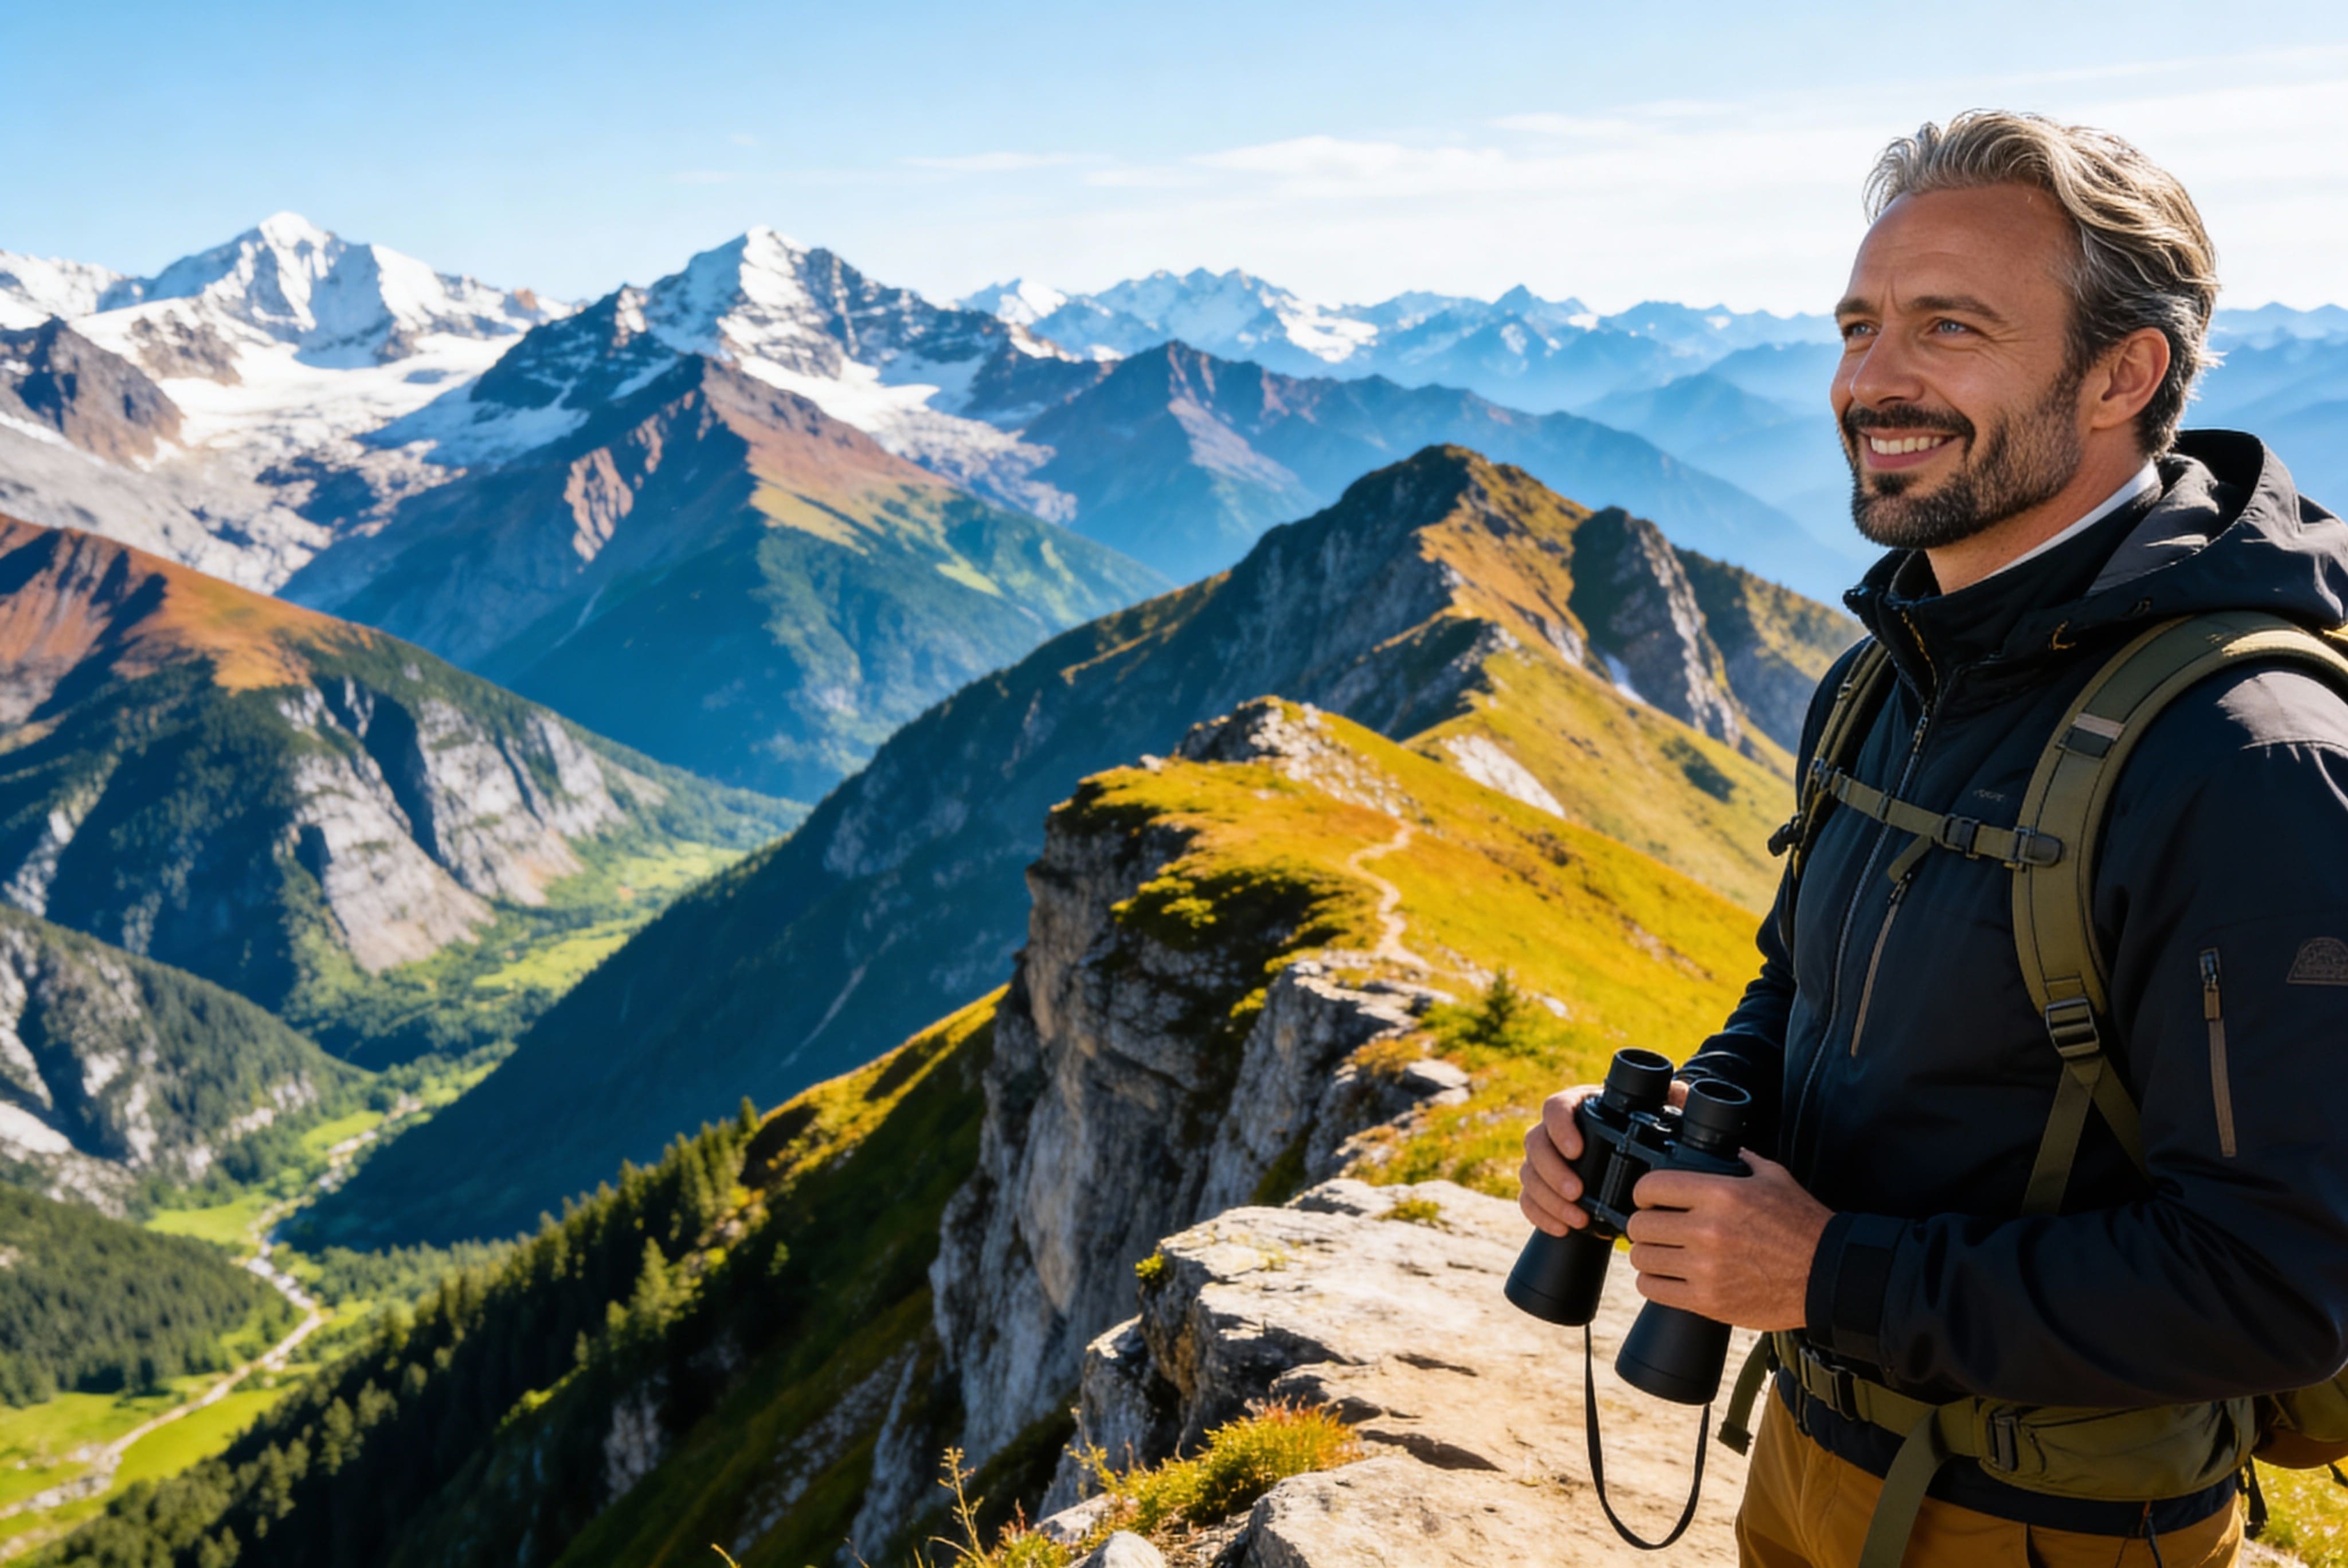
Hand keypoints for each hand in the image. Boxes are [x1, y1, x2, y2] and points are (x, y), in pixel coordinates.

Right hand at [1518, 1078, 1689, 1236]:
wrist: (1631, 1155)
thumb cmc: (1642, 1127)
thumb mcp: (1658, 1111)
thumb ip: (1670, 1097)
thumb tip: (1683, 1091)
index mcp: (1577, 1105)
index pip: (1555, 1107)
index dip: (1559, 1127)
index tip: (1576, 1150)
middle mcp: (1554, 1130)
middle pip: (1536, 1143)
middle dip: (1552, 1171)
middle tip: (1577, 1192)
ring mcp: (1545, 1159)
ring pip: (1528, 1174)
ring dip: (1548, 1199)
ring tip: (1577, 1219)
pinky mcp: (1542, 1185)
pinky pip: (1527, 1199)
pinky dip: (1540, 1215)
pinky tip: (1561, 1228)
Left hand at [1623, 1151, 1831, 1330]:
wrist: (1827, 1275)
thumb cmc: (1803, 1225)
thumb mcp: (1773, 1176)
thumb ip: (1739, 1158)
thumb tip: (1717, 1148)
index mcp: (1721, 1194)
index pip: (1651, 1186)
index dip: (1643, 1192)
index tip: (1649, 1198)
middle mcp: (1708, 1230)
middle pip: (1640, 1225)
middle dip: (1644, 1224)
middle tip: (1655, 1226)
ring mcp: (1706, 1269)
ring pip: (1642, 1258)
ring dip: (1647, 1254)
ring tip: (1661, 1252)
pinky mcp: (1708, 1301)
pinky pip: (1653, 1290)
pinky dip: (1653, 1282)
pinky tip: (1667, 1276)